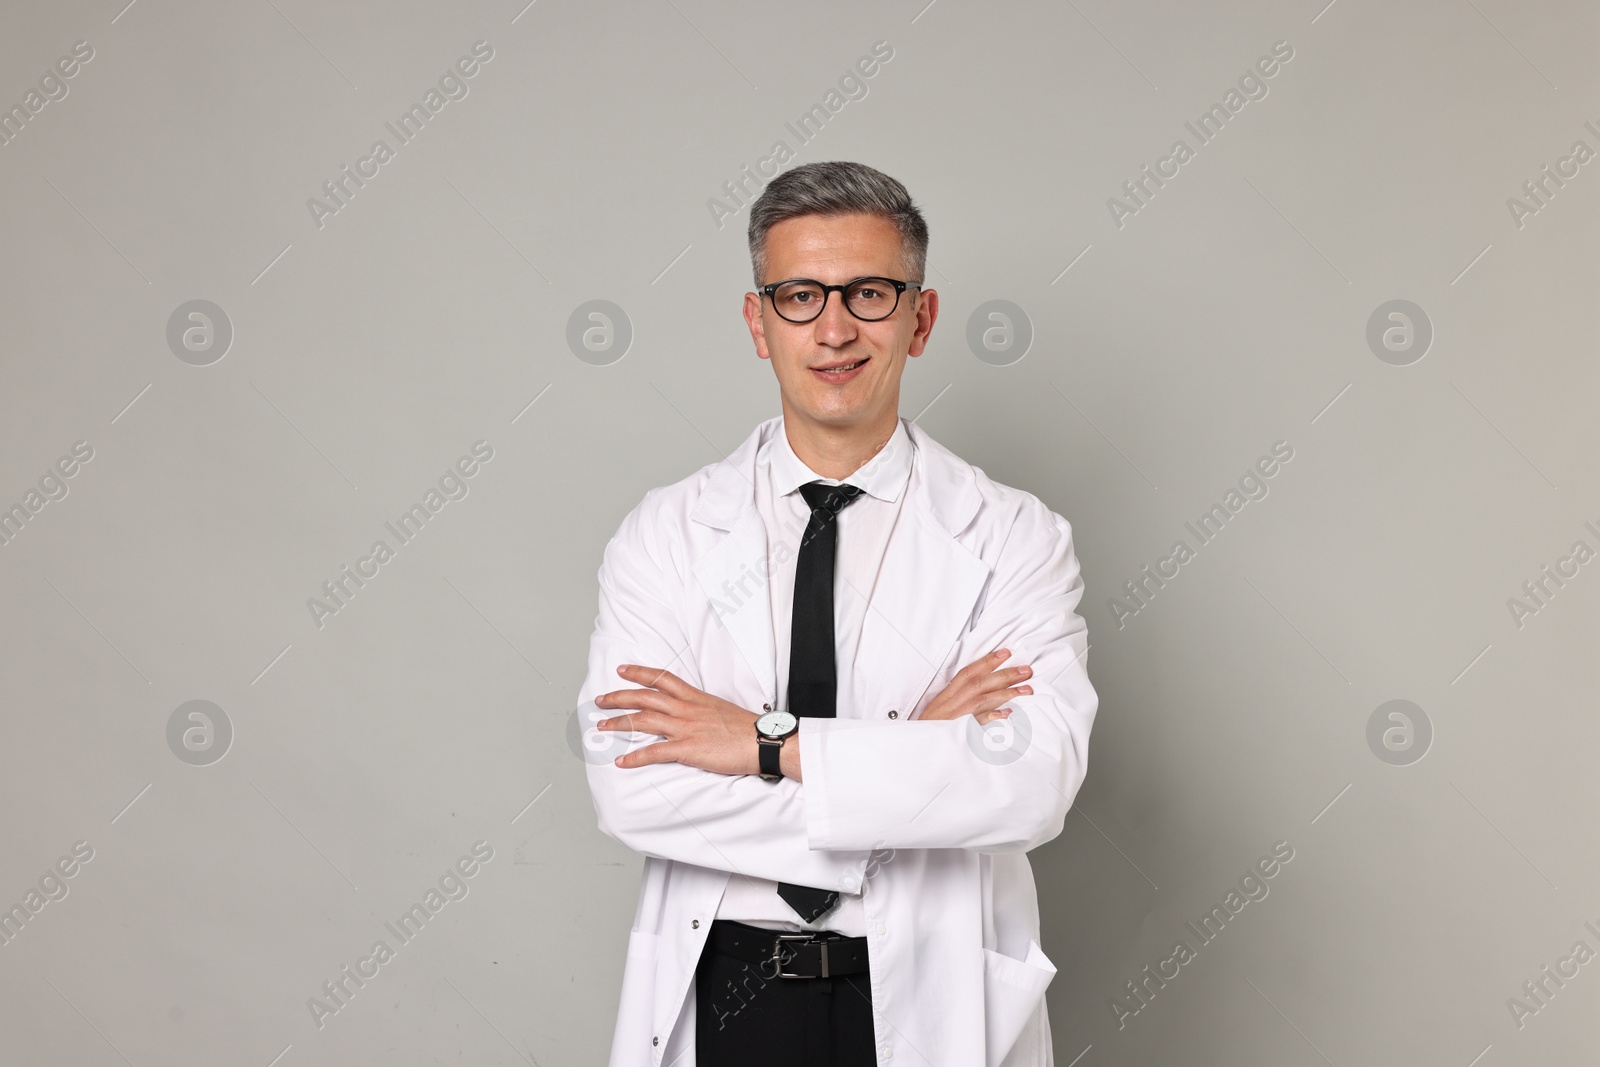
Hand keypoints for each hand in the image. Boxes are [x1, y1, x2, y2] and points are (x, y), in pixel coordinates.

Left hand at [593, 665, 762, 775]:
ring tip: (601, 726)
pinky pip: (654, 752)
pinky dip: (635, 757)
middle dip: (618, 697)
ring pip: (643, 720)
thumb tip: (694, 715)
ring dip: (619, 722)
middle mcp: (687, 709)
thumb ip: (703, 710)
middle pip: (644, 697)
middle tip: (600, 699)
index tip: (622, 670)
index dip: (639, 673)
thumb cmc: (747, 729)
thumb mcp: (722, 710)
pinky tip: (621, 761)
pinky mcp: (687, 748)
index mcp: (696, 697)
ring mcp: (686, 728)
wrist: (763, 741)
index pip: (662, 679)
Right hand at [918, 648, 1031, 724]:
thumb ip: (957, 702)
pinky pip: (975, 724)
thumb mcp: (939, 713)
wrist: (913, 752)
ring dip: (1005, 693)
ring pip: (980, 700)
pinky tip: (1007, 714)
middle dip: (1004, 675)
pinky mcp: (956, 734)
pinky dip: (990, 717)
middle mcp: (949, 704)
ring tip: (1026, 690)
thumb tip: (983, 694)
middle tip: (1026, 670)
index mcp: (945, 697)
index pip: (967, 673)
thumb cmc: (928, 732)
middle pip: (978, 683)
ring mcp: (953, 719)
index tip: (1006, 653)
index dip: (986, 661)